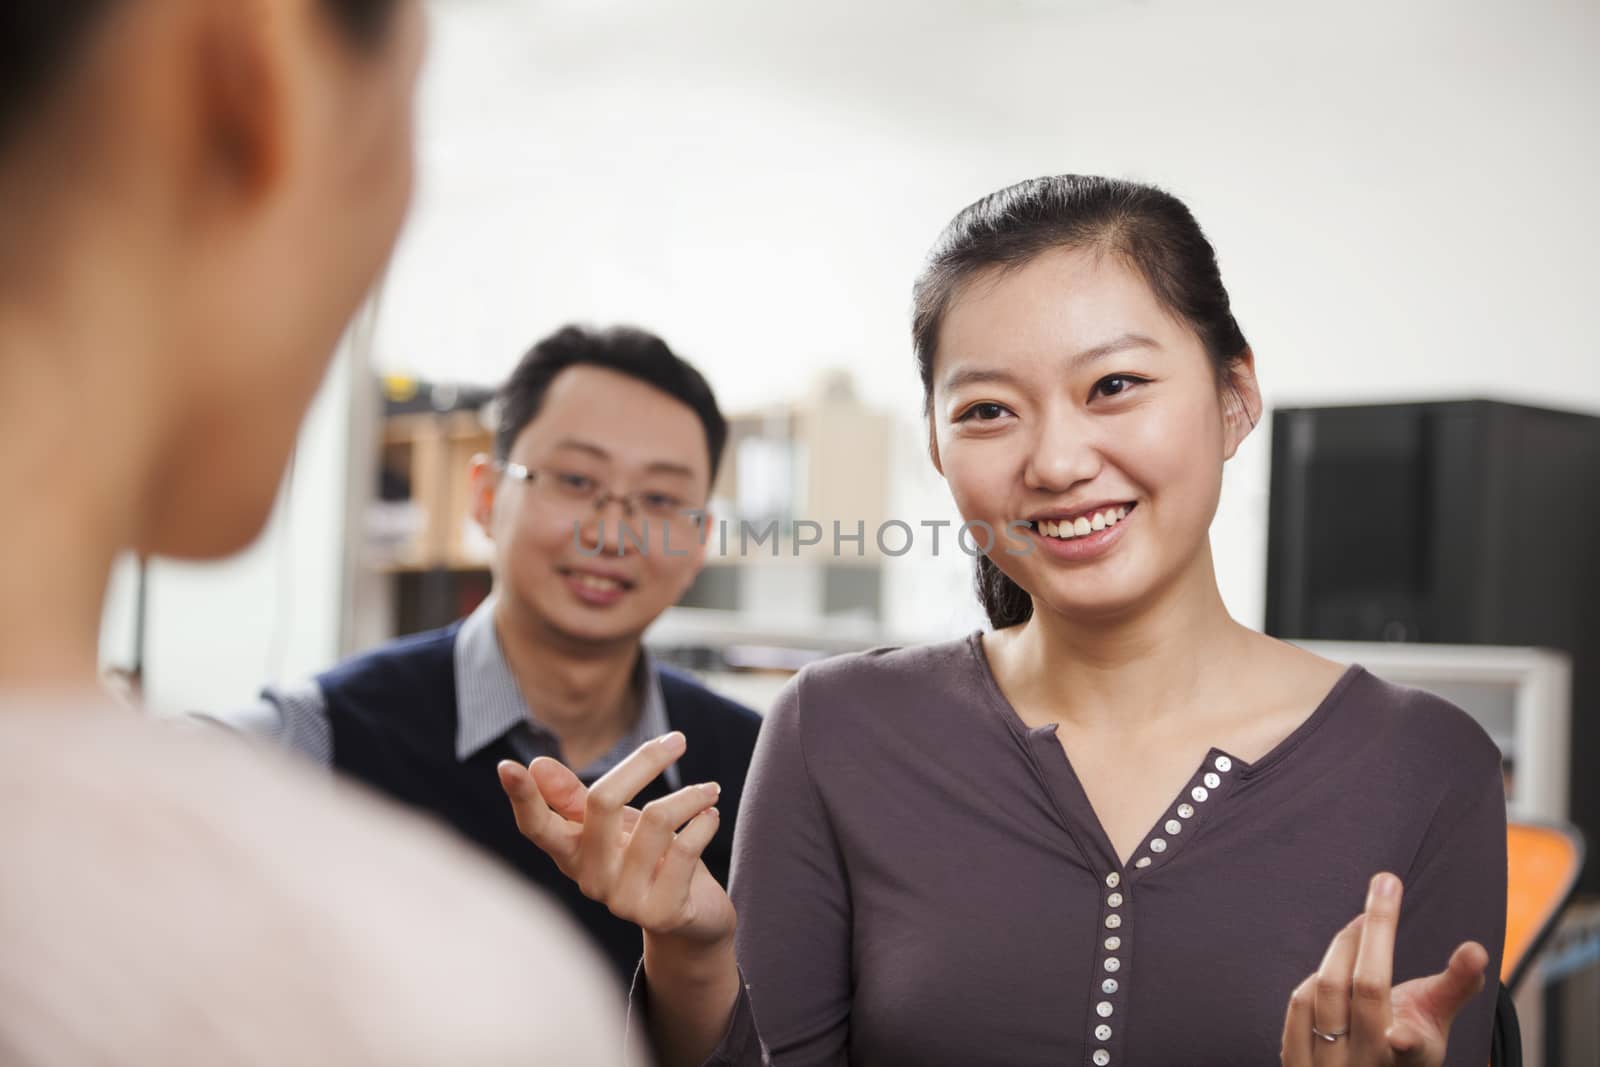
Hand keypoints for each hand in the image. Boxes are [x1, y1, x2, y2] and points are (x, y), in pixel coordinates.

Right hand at [497, 732, 736, 946]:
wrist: (692, 919)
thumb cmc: (647, 860)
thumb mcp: (613, 825)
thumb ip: (576, 798)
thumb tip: (536, 764)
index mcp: (572, 853)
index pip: (537, 826)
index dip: (523, 799)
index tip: (507, 767)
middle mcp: (590, 879)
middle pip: (603, 801)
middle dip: (646, 761)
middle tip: (679, 739)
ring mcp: (623, 901)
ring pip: (656, 819)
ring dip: (691, 796)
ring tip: (709, 791)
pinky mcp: (662, 913)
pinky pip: (686, 849)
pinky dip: (705, 822)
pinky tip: (712, 816)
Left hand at [1281, 873, 1488, 1066]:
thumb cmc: (1402, 1049)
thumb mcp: (1434, 1026)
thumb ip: (1456, 986)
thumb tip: (1476, 950)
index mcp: (1410, 1061)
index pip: (1410, 1045)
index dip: (1405, 1043)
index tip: (1400, 1035)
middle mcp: (1368, 1066)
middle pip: (1365, 987)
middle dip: (1374, 929)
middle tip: (1385, 886)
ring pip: (1325, 990)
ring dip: (1343, 947)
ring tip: (1361, 927)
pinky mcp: (1295, 1062)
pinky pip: (1300, 1005)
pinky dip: (1315, 978)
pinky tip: (1332, 968)